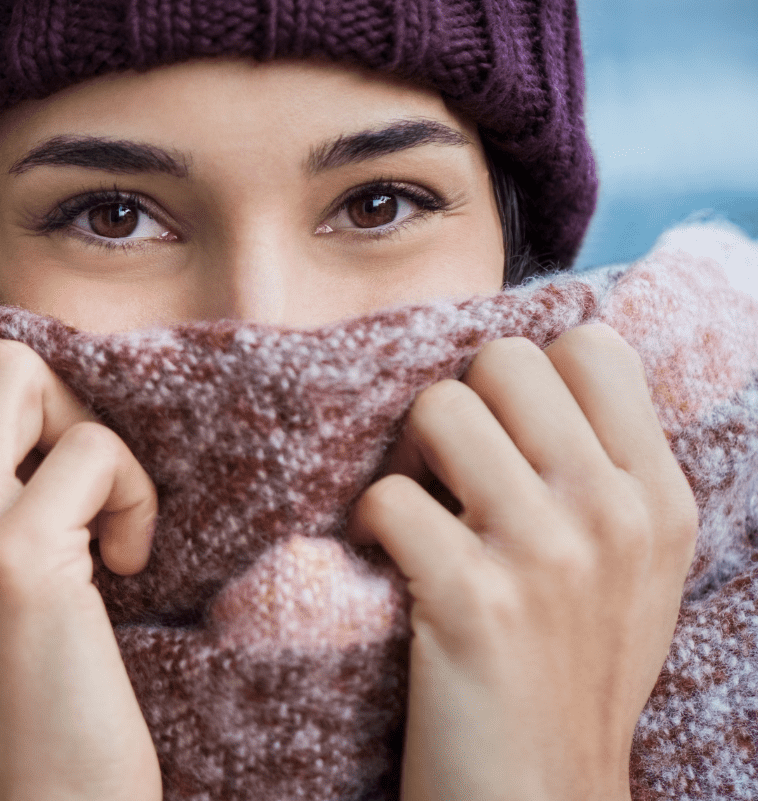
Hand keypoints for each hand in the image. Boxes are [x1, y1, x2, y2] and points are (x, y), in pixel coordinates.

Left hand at [351, 324, 697, 800]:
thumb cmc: (567, 678)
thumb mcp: (631, 571)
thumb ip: (602, 474)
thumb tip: (534, 373)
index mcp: (659, 499)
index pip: (592, 347)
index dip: (526, 377)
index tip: (502, 437)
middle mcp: (614, 514)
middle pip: (503, 362)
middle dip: (457, 406)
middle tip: (442, 476)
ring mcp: (547, 554)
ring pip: (439, 409)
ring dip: (404, 460)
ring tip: (413, 518)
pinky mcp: (473, 600)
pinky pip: (387, 497)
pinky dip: (366, 526)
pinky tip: (384, 567)